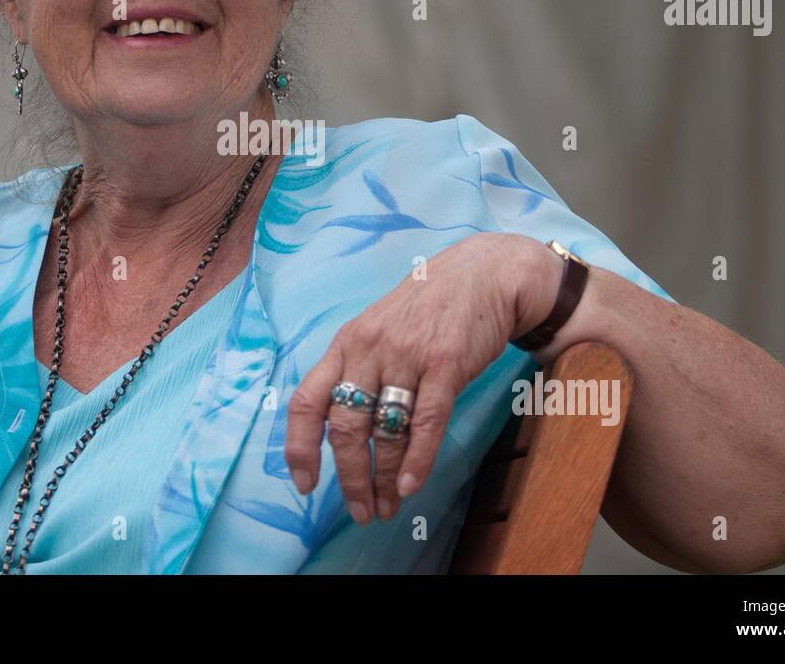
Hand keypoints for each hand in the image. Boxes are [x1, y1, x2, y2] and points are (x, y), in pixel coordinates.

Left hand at [283, 232, 560, 523]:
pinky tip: (411, 485)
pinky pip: (426, 421)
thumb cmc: (429, 309)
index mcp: (346, 343)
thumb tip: (342, 433)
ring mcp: (407, 355)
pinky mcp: (446, 363)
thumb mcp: (379, 329)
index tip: (306, 484)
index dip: (300, 447)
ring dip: (383, 477)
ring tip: (388, 506)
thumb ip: (359, 371)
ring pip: (384, 430)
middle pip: (345, 426)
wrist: (484, 274)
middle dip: (350, 477)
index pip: (307, 400)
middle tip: (360, 510)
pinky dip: (417, 458)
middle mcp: (369, 349)